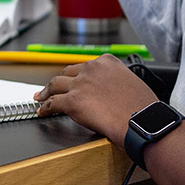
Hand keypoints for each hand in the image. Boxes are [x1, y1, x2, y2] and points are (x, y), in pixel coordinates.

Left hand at [31, 53, 156, 146]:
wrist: (142, 122)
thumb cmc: (143, 109)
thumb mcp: (132, 83)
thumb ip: (116, 81)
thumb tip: (109, 90)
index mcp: (107, 62)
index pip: (86, 66)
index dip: (77, 75)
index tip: (73, 79)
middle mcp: (92, 69)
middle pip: (68, 73)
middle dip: (60, 81)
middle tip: (53, 88)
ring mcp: (80, 84)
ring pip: (55, 84)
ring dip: (46, 92)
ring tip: (40, 97)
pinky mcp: (72, 101)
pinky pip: (52, 103)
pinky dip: (45, 107)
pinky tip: (42, 111)